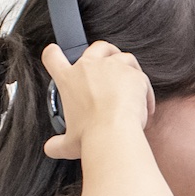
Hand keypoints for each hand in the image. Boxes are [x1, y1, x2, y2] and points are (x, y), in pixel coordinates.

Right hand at [40, 41, 156, 160]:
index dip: (53, 53)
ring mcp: (113, 67)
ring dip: (127, 67)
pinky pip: (141, 77)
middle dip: (104, 51)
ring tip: (131, 85)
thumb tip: (50, 149)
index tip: (56, 54)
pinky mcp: (135, 74)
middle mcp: (89, 67)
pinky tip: (144, 105)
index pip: (52, 57)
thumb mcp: (68, 143)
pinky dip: (143, 89)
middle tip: (109, 63)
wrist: (114, 133)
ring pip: (123, 57)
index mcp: (68, 79)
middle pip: (96, 46)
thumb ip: (57, 144)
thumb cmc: (90, 136)